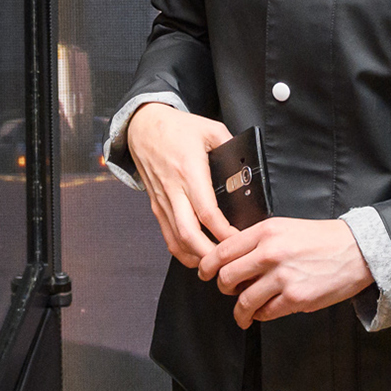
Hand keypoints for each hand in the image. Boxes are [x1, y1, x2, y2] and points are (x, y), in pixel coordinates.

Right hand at [126, 102, 237, 268]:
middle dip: (209, 254)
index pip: (207, 212)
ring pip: (176, 239)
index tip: (240, 240)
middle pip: (189, 234)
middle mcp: (174, 190)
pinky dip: (181, 250)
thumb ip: (231, 145)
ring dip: (195, 256)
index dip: (223, 232)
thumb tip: (248, 164)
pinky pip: (167, 234)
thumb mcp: (210, 129)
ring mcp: (163, 200)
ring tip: (216, 264)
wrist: (143, 126)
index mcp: (189, 172)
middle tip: (228, 263)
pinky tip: (197, 255)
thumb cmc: (177, 128)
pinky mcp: (156, 205)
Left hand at [197, 217, 374, 328]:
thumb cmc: (322, 239)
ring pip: (244, 301)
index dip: (207, 266)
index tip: (205, 273)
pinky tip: (263, 312)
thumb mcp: (285, 227)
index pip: (222, 251)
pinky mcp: (295, 298)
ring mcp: (283, 277)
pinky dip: (260, 315)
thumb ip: (258, 241)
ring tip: (242, 313)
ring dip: (239, 311)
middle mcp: (271, 253)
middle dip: (223, 288)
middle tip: (228, 291)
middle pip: (227, 277)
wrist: (357, 250)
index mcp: (266, 231)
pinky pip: (266, 313)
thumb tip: (233, 259)